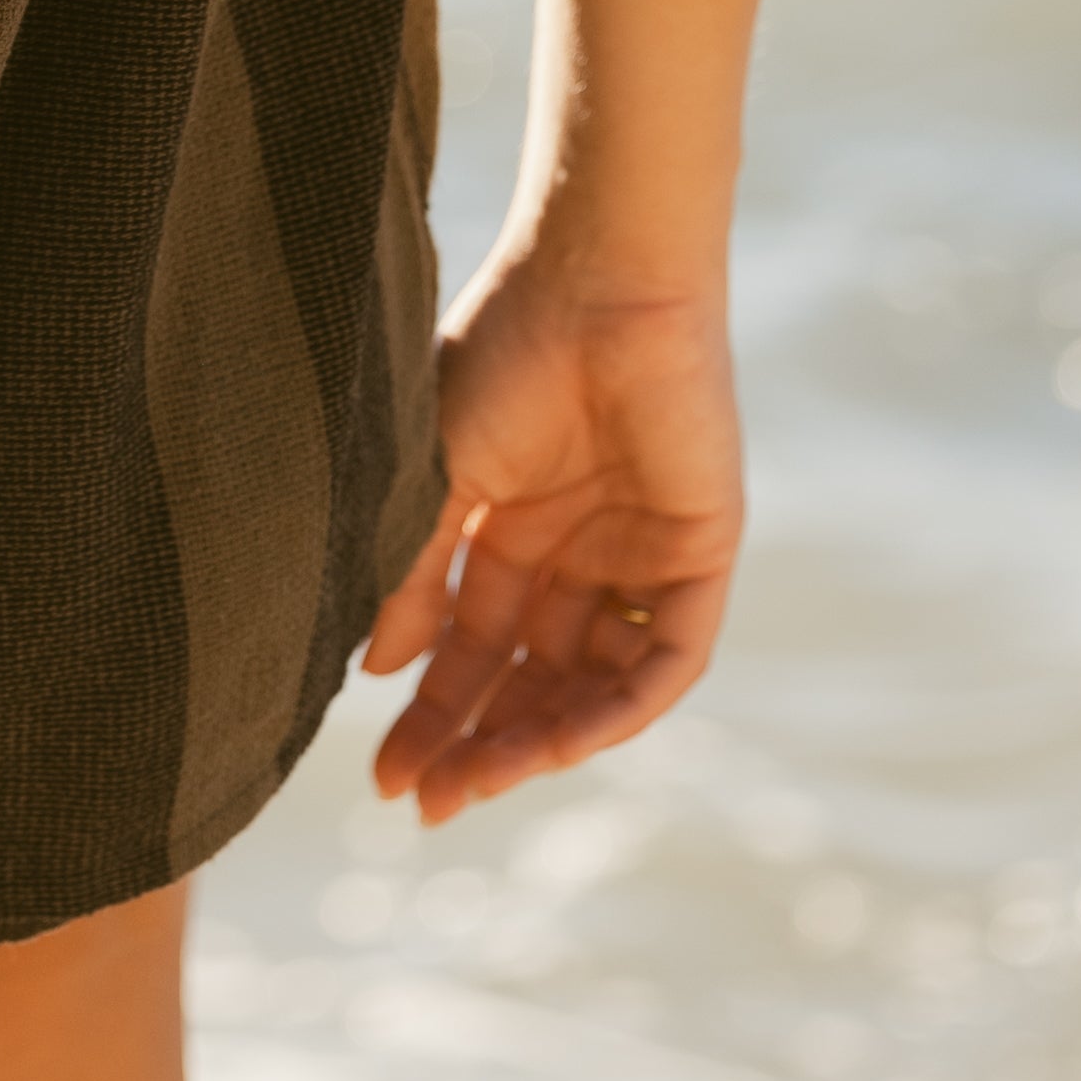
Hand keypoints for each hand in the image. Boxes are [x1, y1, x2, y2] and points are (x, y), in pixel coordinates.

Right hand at [364, 254, 743, 825]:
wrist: (595, 279)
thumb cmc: (504, 351)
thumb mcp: (437, 477)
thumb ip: (415, 574)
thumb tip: (380, 669)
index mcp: (509, 523)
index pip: (470, 644)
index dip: (429, 712)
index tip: (380, 773)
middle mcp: (575, 550)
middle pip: (527, 677)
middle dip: (475, 741)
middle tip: (425, 801)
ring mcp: (639, 555)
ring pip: (594, 683)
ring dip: (538, 739)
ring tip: (481, 779)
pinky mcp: (700, 553)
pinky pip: (665, 659)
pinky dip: (616, 708)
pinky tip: (556, 743)